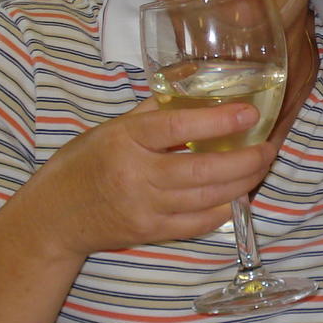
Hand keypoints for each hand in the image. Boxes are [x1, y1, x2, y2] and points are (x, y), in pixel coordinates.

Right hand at [8, 97, 273, 259]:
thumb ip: (154, 112)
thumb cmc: (84, 164)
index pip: (177, 127)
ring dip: (243, 183)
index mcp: (125, 140)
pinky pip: (198, 223)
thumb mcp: (112, 128)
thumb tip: (199, 90)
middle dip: (245, 159)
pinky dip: (224, 209)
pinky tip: (239, 195)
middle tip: (268, 147)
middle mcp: (136, 175)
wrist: (54, 216)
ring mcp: (145, 208)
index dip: (218, 120)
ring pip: (207, 197)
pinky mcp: (151, 232)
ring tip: (261, 166)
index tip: (248, 113)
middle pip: (202, 169)